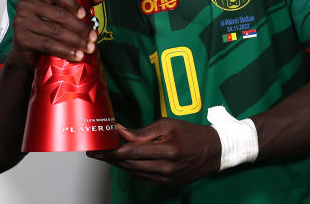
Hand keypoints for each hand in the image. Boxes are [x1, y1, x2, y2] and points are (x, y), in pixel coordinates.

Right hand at [8, 0, 109, 67]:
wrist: (28, 52)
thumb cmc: (47, 26)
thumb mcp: (64, 10)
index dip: (71, 2)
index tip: (85, 14)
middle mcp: (23, 4)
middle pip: (57, 14)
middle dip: (79, 27)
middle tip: (93, 37)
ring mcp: (20, 21)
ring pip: (54, 31)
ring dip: (75, 41)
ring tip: (88, 48)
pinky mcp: (21, 39)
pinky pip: (47, 44)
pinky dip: (64, 51)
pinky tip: (76, 56)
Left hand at [87, 119, 220, 186]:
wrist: (213, 151)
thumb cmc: (191, 133)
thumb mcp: (167, 125)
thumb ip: (143, 132)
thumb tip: (121, 132)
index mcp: (167, 150)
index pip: (131, 152)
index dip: (111, 150)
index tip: (96, 148)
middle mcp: (165, 168)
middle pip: (129, 164)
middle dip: (110, 158)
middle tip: (95, 151)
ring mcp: (165, 179)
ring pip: (134, 172)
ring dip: (119, 163)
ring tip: (106, 155)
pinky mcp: (166, 184)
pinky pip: (142, 177)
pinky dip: (131, 168)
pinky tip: (124, 160)